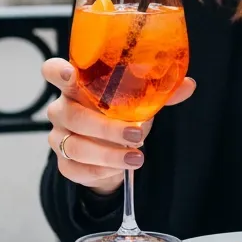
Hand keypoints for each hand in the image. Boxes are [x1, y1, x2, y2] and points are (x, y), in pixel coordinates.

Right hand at [42, 57, 196, 195]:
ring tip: (136, 158)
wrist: (111, 153)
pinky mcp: (63, 163)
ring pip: (75, 146)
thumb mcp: (138, 102)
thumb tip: (188, 84)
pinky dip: (101, 170)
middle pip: (72, 115)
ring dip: (108, 154)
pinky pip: (76, 169)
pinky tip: (118, 169)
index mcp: (76, 85)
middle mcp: (62, 108)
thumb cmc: (120, 116)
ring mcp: (58, 137)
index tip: (71, 75)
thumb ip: (159, 93)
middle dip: (105, 127)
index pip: (53, 71)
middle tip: (136, 134)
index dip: (58, 72)